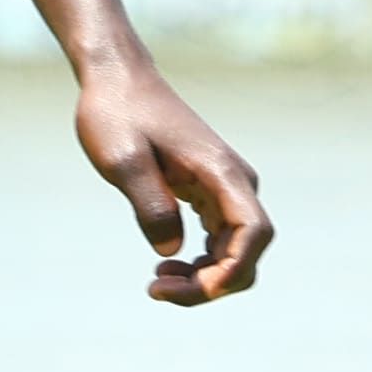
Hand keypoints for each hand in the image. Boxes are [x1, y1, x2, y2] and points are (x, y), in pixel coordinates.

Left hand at [74, 64, 270, 305]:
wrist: (118, 80)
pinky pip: (220, 239)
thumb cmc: (117, 115)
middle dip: (211, 283)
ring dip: (204, 277)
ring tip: (157, 284)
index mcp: (222, 173)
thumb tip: (171, 251)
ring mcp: (225, 187)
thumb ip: (150, 205)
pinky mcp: (209, 191)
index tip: (191, 288)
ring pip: (234, 250)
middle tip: (157, 290)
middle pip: (246, 251)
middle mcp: (235, 182)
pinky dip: (199, 262)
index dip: (231, 271)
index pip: (253, 233)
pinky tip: (167, 267)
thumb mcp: (123, 161)